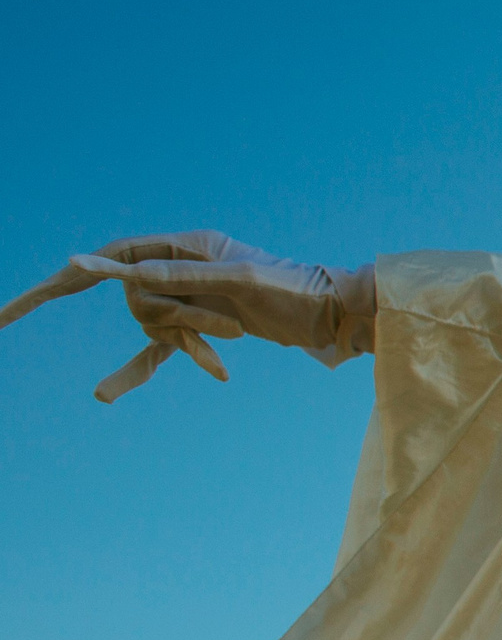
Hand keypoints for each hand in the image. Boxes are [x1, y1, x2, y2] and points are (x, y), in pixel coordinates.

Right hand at [0, 231, 373, 402]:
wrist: (333, 316)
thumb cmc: (293, 288)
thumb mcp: (235, 280)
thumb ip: (174, 277)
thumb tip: (116, 270)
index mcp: (187, 245)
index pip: (114, 257)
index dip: (70, 277)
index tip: (26, 298)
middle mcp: (184, 269)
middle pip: (136, 298)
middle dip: (170, 316)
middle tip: (223, 319)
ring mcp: (192, 299)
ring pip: (156, 327)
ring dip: (191, 339)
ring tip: (236, 334)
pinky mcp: (203, 327)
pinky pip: (166, 350)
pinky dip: (158, 366)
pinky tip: (112, 394)